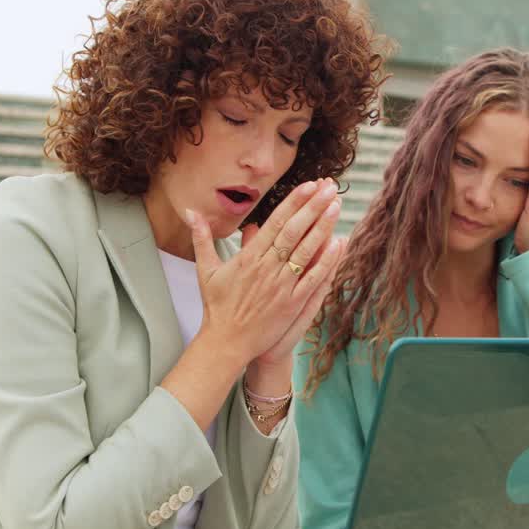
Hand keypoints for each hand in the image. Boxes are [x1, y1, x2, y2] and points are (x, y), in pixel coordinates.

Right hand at [187, 178, 343, 366]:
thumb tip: (190, 212)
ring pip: (306, 251)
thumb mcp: (206, 269)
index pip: (275, 223)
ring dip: (322, 227)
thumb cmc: (217, 306)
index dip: (293, 203)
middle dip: (313, 207)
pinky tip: (338, 243)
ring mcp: (281, 286)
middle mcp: (266, 268)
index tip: (308, 186)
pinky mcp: (292, 304)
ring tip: (336, 206)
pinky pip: (313, 278)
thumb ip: (202, 237)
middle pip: (294, 231)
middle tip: (329, 188)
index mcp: (248, 258)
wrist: (226, 342)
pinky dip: (326, 261)